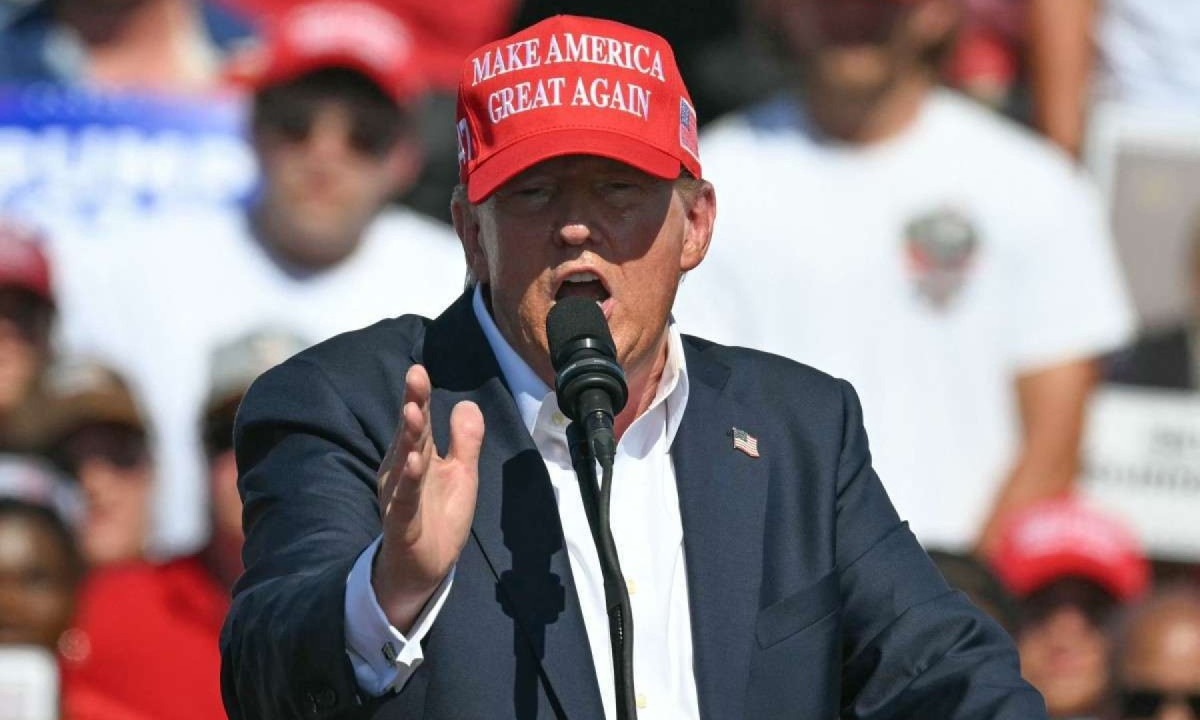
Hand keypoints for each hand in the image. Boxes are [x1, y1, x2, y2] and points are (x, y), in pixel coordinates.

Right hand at [372, 364, 483, 631]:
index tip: (418, 369)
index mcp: (416, 456)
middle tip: (415, 376)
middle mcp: (403, 471)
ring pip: (405, 462)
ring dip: (408, 437)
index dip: (419, 396)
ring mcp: (401, 496)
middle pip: (410, 433)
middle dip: (413, 404)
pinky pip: (406, 500)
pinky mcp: (403, 523)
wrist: (426, 567)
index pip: (420, 421)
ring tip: (413, 412)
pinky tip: (414, 463)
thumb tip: (467, 403)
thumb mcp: (461, 473)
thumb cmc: (439, 515)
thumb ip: (465, 440)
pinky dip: (409, 481)